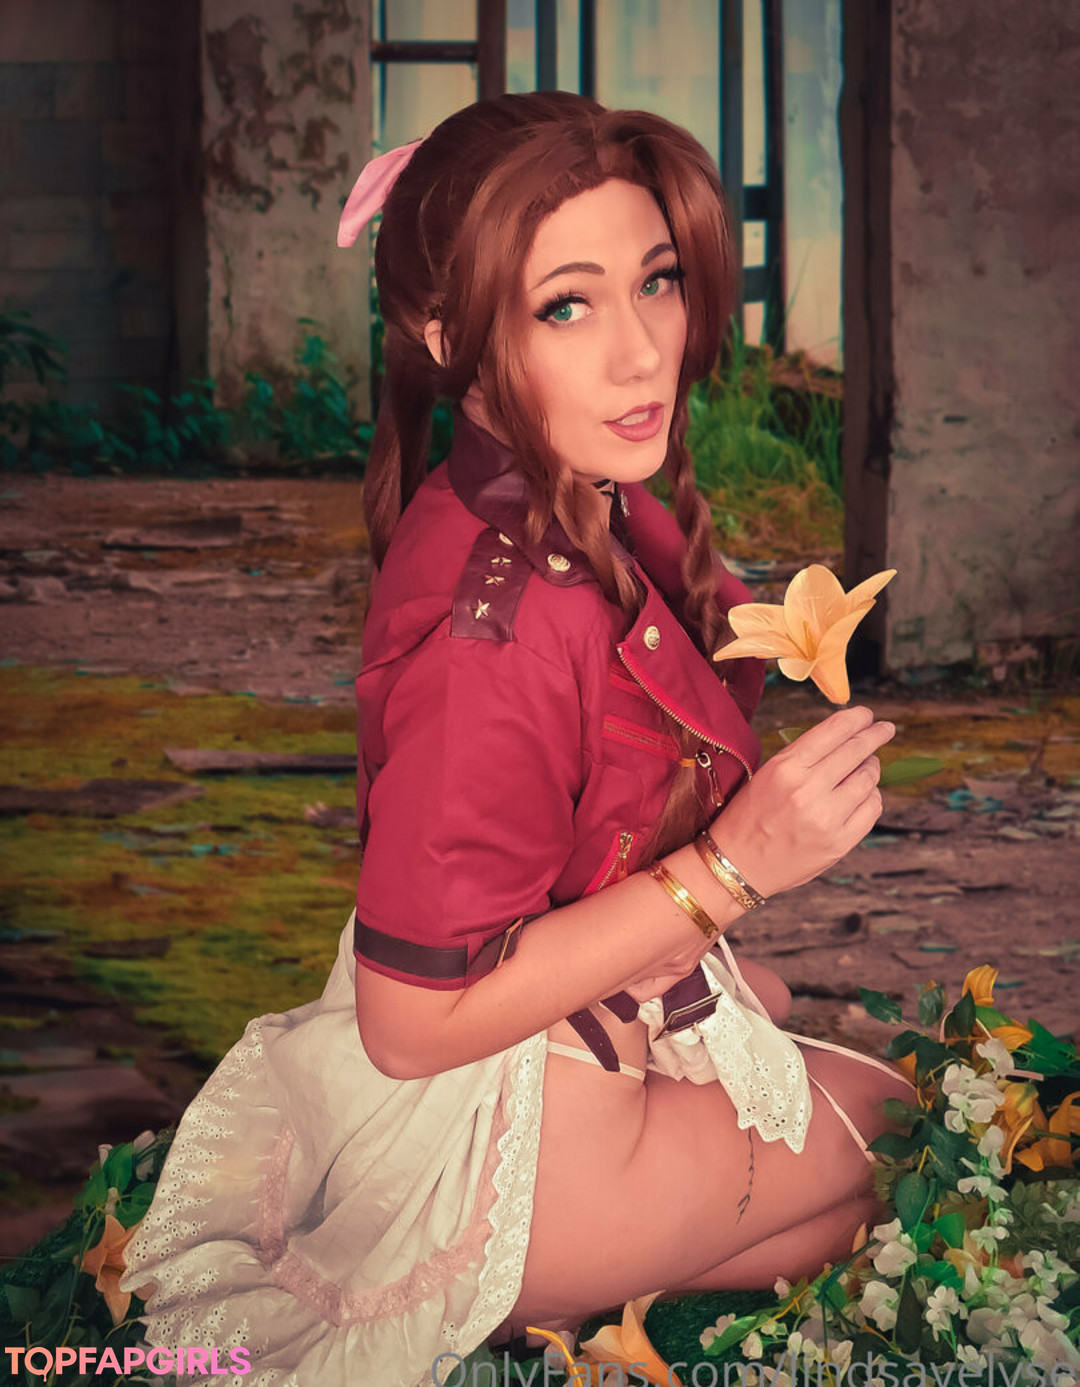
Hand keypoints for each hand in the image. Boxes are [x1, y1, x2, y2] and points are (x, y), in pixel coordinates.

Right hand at [710, 705, 894, 899]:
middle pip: (857, 751)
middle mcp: (807, 790)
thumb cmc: (749, 816)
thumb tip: (844, 737)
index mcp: (786, 768)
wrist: (738, 864)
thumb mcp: (766, 775)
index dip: (857, 718)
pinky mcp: (839, 843)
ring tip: (866, 766)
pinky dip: (871, 796)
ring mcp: (826, 818)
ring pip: (868, 779)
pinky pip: (872, 809)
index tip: (867, 715)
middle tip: (884, 729)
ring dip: (871, 768)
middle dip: (875, 735)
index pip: (834, 731)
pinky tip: (862, 794)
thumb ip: (803, 756)